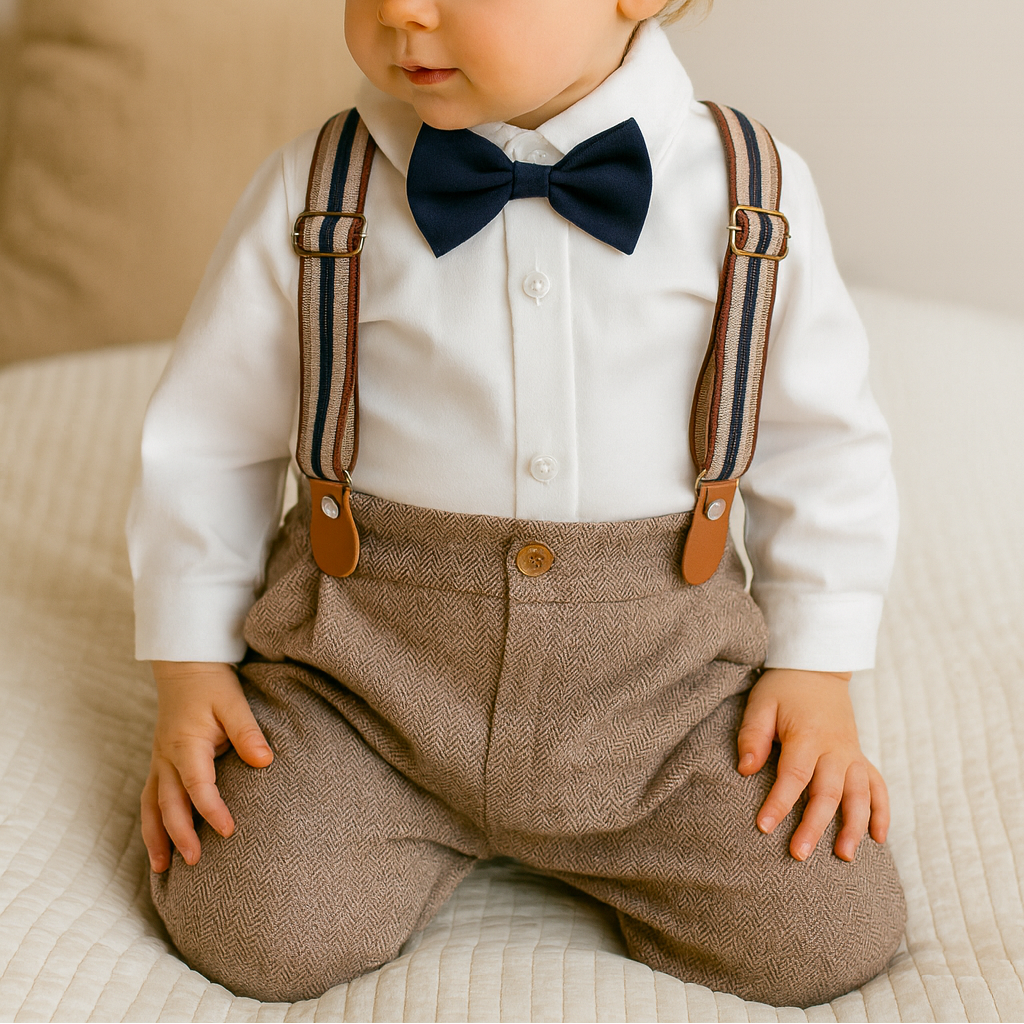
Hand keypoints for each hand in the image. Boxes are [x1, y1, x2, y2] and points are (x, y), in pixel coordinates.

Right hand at [141, 661, 272, 871]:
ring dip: (156, 837)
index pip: (197, 784)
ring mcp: (158, 762)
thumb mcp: (234, 703)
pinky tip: (158, 847)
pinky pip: (149, 800)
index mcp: (186, 744)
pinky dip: (151, 825)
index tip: (228, 831)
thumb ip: (247, 733)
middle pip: (168, 803)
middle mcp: (166, 758)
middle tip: (196, 861)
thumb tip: (265, 761)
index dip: (211, 809)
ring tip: (163, 870)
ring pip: (151, 806)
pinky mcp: (159, 765)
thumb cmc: (212, 685)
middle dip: (180, 834)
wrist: (185, 668)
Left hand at [737, 668, 888, 861]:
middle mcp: (835, 748)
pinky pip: (878, 786)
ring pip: (859, 795)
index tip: (764, 827)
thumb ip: (753, 736)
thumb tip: (746, 769)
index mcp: (807, 735)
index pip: (794, 775)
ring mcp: (852, 754)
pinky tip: (879, 838)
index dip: (779, 803)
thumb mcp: (761, 703)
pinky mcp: (860, 757)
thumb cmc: (783, 688)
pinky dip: (882, 812)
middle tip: (799, 854)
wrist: (817, 668)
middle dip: (815, 825)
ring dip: (855, 826)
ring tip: (844, 856)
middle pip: (829, 792)